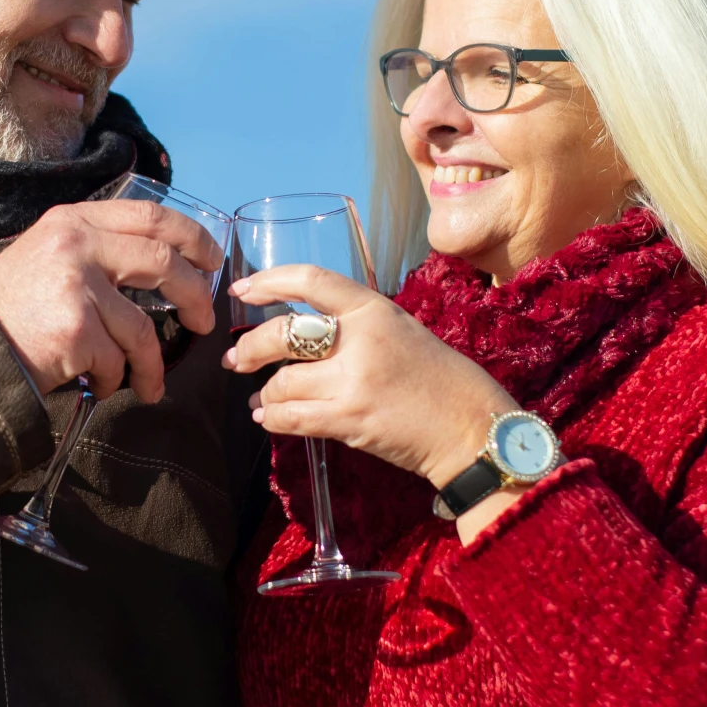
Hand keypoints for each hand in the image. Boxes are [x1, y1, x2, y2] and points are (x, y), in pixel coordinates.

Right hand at [0, 199, 224, 402]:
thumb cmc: (14, 307)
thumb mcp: (50, 254)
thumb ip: (97, 247)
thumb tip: (164, 263)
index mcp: (75, 220)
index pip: (150, 215)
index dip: (192, 236)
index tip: (212, 259)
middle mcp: (76, 244)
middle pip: (163, 262)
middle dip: (195, 295)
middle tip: (203, 321)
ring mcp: (76, 285)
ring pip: (143, 329)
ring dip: (152, 364)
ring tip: (150, 383)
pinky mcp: (76, 329)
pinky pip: (116, 361)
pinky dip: (114, 381)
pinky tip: (98, 385)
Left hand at [224, 265, 518, 486]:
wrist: (469, 425)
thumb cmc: (437, 378)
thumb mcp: (400, 330)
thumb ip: (355, 325)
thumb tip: (300, 331)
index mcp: (374, 309)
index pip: (311, 281)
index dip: (269, 280)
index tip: (242, 288)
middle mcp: (360, 340)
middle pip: (282, 334)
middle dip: (250, 348)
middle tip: (237, 359)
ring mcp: (352, 382)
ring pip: (281, 383)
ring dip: (264, 394)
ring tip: (262, 399)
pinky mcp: (348, 420)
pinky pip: (291, 417)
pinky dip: (272, 418)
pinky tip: (269, 418)